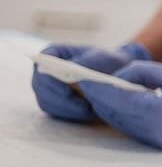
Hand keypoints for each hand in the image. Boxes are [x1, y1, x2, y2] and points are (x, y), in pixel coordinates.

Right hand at [31, 41, 150, 121]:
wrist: (115, 72)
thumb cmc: (107, 61)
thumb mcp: (102, 58)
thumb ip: (88, 62)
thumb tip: (73, 71)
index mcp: (52, 53)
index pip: (41, 66)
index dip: (50, 79)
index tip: (67, 91)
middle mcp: (43, 71)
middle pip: (41, 88)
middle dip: (61, 99)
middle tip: (84, 107)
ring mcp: (46, 88)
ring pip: (47, 102)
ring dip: (67, 109)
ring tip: (90, 110)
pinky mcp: (52, 102)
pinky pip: (55, 111)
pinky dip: (70, 113)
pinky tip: (88, 113)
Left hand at [78, 62, 161, 150]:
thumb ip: (141, 73)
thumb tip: (116, 78)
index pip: (120, 100)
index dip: (99, 88)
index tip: (82, 77)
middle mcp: (157, 133)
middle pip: (116, 114)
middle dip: (99, 98)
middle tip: (83, 81)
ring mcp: (158, 143)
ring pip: (121, 123)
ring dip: (107, 108)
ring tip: (95, 90)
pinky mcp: (160, 145)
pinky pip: (133, 128)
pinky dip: (122, 115)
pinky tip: (116, 102)